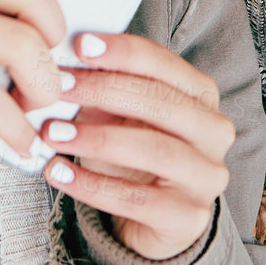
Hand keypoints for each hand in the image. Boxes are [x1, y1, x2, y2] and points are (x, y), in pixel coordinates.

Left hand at [39, 32, 233, 260]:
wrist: (149, 219)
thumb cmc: (133, 155)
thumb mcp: (119, 117)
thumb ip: (102, 91)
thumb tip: (63, 69)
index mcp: (201, 96)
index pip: (165, 65)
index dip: (124, 53)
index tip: (81, 45)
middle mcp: (213, 133)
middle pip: (163, 103)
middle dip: (106, 91)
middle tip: (59, 87)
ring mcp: (207, 177)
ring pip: (155, 151)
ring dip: (98, 139)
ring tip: (52, 133)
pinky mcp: (188, 219)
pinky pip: (137, 200)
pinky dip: (92, 185)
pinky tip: (58, 172)